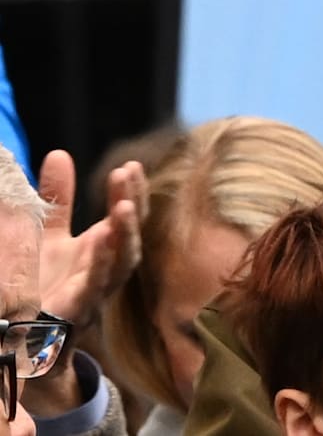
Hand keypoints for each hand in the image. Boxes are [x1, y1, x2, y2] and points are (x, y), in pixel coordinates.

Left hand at [36, 150, 145, 330]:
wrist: (26, 334)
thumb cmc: (43, 283)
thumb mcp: (48, 233)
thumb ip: (57, 198)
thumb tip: (59, 154)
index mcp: (100, 248)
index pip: (125, 216)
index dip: (131, 191)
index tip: (131, 166)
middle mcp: (106, 268)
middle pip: (129, 235)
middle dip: (132, 204)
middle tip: (127, 175)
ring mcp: (96, 291)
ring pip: (122, 262)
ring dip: (125, 234)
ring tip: (124, 206)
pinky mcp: (78, 311)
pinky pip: (95, 287)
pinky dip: (102, 264)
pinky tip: (102, 241)